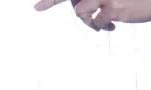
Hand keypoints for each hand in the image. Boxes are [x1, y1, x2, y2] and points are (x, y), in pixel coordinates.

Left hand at [34, 0, 150, 30]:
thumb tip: (83, 8)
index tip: (36, 5)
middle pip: (74, 2)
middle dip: (56, 2)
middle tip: (38, 7)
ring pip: (80, 10)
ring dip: (87, 19)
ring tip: (101, 22)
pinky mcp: (113, 8)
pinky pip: (97, 22)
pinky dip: (102, 26)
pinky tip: (112, 25)